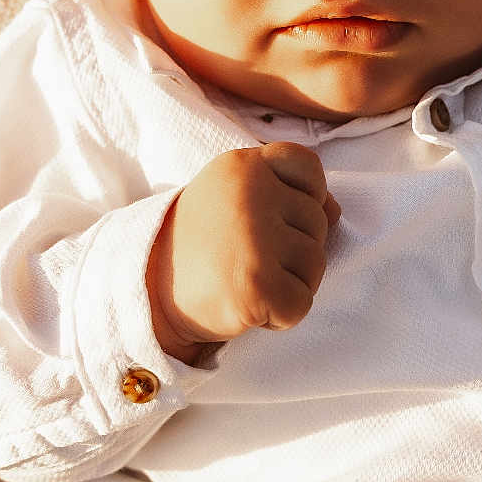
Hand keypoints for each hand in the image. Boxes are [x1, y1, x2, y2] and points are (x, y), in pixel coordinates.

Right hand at [146, 140, 341, 361]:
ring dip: (289, 282)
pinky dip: (280, 316)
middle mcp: (252, 192)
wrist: (146, 296)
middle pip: (318, 221)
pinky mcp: (257, 285)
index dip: (303, 197)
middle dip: (293, 249)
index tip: (270, 218)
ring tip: (246, 280)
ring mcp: (255, 238)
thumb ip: (286, 194)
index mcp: (243, 165)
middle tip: (245, 259)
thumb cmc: (199, 247)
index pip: (308, 165)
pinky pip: (302, 304)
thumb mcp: (235, 200)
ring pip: (316, 263)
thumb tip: (335, 209)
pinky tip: (246, 307)